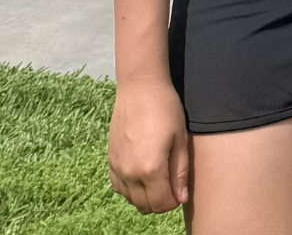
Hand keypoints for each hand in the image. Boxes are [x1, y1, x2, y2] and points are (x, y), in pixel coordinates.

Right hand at [107, 78, 190, 213]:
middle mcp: (130, 173)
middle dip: (160, 202)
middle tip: (171, 185)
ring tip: (158, 178)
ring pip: (131, 199)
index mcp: (150, 169)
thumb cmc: (165, 108)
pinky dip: (130, 189)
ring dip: (145, 196)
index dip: (174, 201)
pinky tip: (141, 174)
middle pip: (145, 205)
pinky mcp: (110, 161)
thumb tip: (181, 198)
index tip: (180, 190)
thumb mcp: (180, 138)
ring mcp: (117, 168)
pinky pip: (118, 187)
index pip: (162, 204)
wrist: (140, 86)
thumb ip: (180, 172)